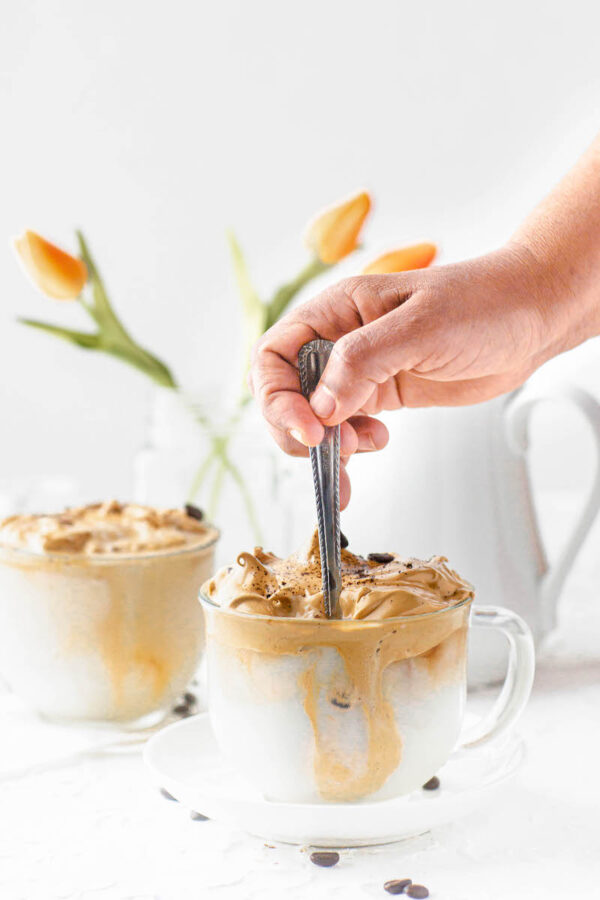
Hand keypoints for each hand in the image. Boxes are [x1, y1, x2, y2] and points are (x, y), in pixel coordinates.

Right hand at [249, 244, 568, 507]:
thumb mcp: (421, 326)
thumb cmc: (483, 303)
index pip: (273, 354)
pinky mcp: (380, 393)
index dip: (278, 396)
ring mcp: (359, 370)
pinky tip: (378, 442)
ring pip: (314, 417)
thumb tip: (322, 406)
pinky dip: (351, 447)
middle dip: (298, 429)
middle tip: (331, 450)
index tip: (309, 428)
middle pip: (285, 392)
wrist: (530, 318)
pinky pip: (346, 427)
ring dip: (327, 445)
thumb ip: (364, 361)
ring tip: (361, 450)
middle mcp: (339, 340)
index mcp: (336, 310)